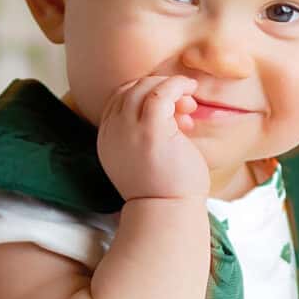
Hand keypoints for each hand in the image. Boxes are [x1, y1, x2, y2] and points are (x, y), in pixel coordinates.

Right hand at [97, 73, 212, 205]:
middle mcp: (112, 132)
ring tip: (189, 103)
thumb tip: (176, 110)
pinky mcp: (150, 130)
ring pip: (142, 88)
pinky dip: (176, 85)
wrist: (169, 212)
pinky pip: (160, 93)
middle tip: (183, 104)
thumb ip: (150, 134)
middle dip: (157, 89)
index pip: (119, 100)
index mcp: (108, 139)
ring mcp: (128, 130)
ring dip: (168, 87)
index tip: (169, 108)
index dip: (143, 95)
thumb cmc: (166, 189)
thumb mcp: (147, 157)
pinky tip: (190, 91)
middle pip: (129, 90)